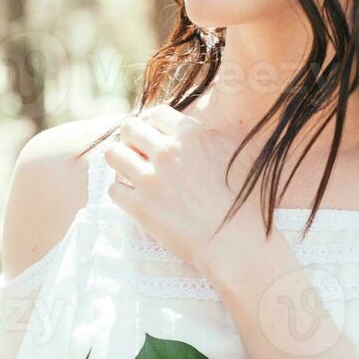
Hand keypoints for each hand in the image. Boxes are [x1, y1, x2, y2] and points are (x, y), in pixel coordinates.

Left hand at [104, 104, 268, 277]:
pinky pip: (113, 189)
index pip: (157, 114)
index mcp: (192, 136)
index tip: (155, 140)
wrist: (236, 243)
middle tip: (139, 156)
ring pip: (113, 155)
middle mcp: (169, 152)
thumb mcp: (235, 156)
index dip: (153, 126)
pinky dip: (121, 193)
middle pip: (129, 128)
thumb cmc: (244, 203)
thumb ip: (210, 138)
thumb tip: (195, 130)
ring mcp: (152, 180)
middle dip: (131, 140)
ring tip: (131, 174)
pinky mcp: (141, 207)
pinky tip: (134, 199)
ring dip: (120, 162)